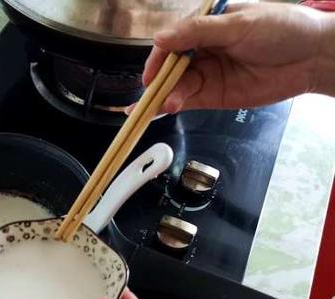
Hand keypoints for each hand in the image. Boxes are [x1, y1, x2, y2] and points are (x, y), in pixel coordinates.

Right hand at [133, 2, 334, 113]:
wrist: (312, 57)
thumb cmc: (282, 29)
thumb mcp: (238, 24)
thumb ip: (198, 32)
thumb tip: (161, 38)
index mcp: (204, 26)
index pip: (172, 41)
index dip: (158, 57)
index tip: (151, 71)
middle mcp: (201, 49)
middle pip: (169, 66)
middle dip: (158, 80)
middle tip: (151, 93)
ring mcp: (206, 73)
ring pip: (176, 85)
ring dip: (166, 95)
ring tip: (165, 105)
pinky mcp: (213, 95)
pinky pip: (187, 100)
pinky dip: (174, 105)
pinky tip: (167, 108)